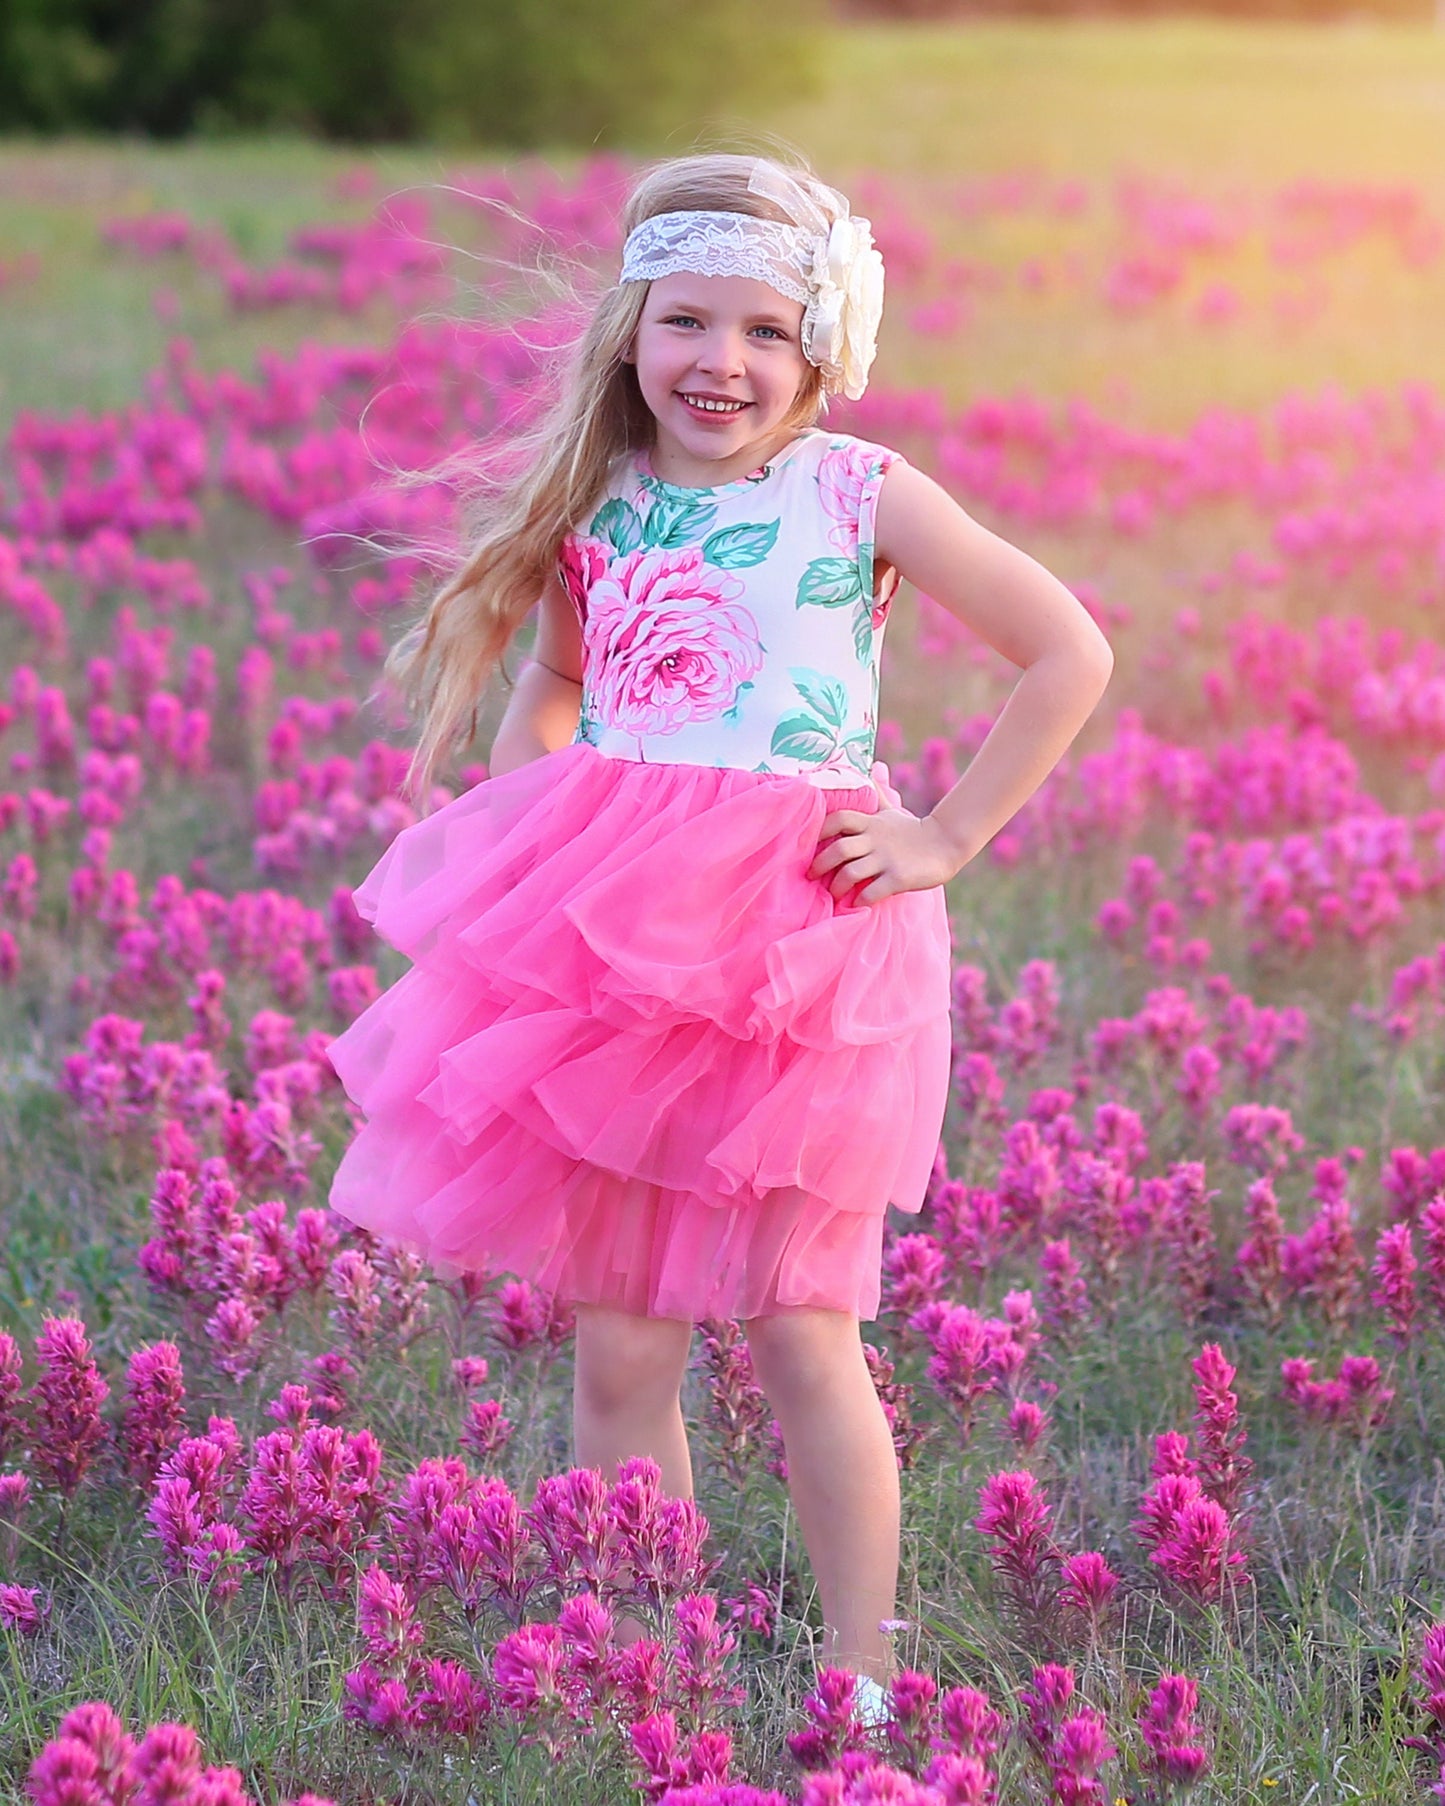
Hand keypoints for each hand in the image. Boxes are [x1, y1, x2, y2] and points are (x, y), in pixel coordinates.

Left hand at [807, 802, 961, 906]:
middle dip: (821, 864)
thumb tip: (872, 767)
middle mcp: (876, 840)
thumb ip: (878, 794)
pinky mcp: (899, 878)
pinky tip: (856, 905)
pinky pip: (872, 892)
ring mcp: (887, 859)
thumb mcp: (892, 810)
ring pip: (851, 872)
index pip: (839, 818)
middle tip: (812, 876)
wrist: (947, 845)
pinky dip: (859, 901)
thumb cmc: (913, 830)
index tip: (809, 844)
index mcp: (871, 823)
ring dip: (837, 886)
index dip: (820, 830)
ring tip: (834, 895)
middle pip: (839, 849)